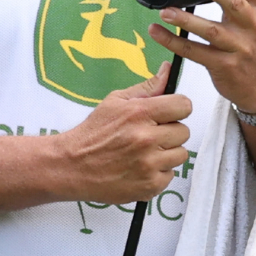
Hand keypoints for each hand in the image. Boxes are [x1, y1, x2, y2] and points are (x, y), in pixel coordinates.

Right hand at [54, 65, 192, 202]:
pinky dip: (158, 172)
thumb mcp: (115, 102)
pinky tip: (141, 168)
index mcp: (139, 113)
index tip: (168, 114)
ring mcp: (149, 164)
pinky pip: (170, 175)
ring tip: (145, 153)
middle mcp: (147, 139)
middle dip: (169, 132)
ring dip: (166, 153)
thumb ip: (148, 87)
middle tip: (150, 135)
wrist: (72, 166)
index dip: (177, 109)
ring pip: (180, 154)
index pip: (184, 105)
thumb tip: (168, 70)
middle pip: (184, 131)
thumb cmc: (93, 133)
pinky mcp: (149, 185)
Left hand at [149, 0, 255, 114]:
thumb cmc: (254, 45)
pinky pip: (194, 52)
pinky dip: (173, 42)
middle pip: (234, 3)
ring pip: (211, 31)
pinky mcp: (223, 66)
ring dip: (186, 20)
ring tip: (165, 10)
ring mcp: (238, 48)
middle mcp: (253, 27)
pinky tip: (156, 32)